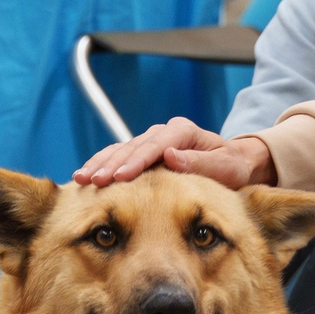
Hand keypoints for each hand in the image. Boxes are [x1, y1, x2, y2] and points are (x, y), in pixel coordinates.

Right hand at [74, 118, 275, 190]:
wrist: (233, 166)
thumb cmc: (232, 169)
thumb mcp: (225, 168)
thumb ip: (200, 163)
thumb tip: (171, 156)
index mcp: (183, 132)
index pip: (155, 145)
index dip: (136, 161)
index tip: (120, 177)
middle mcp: (164, 133)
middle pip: (132, 147)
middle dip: (111, 164)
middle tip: (93, 181)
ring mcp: (152, 141)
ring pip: (120, 150)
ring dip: (100, 164)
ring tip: (81, 179)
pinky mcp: (144, 153)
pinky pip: (119, 157)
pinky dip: (102, 166)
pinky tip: (86, 178)